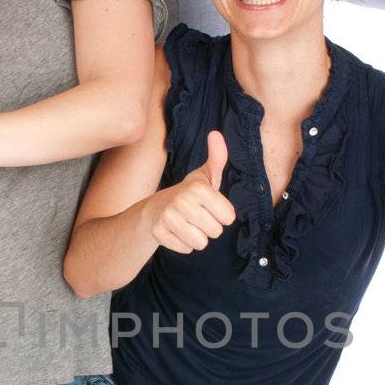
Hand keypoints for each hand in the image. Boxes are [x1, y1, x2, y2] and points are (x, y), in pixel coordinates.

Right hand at [150, 131, 235, 252]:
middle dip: (210, 227)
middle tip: (197, 216)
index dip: (222, 214)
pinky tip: (177, 232)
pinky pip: (187, 250)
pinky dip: (184, 244)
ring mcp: (168, 218)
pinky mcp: (159, 233)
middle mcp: (182, 202)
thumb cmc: (188, 194)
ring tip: (188, 224)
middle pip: (216, 232)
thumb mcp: (205, 176)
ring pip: (202, 243)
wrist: (156, 209)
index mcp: (198, 188)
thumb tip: (216, 134)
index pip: (229, 217)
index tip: (209, 206)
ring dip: (198, 237)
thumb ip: (217, 158)